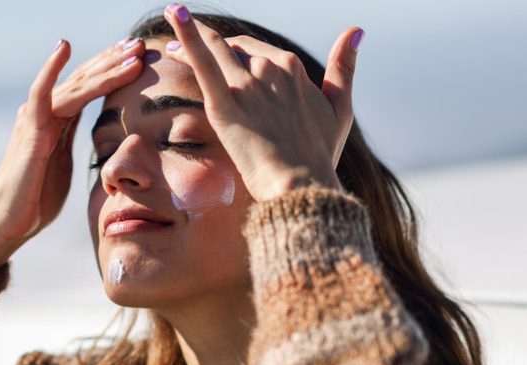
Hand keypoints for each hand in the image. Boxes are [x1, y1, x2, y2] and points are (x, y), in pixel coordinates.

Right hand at [0, 38, 145, 267]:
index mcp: (57, 120)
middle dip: (113, 60)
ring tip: (131, 52)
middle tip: (141, 43)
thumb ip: (74, 144)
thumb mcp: (64, 164)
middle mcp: (45, 112)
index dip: (113, 70)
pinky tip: (64, 47)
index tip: (139, 56)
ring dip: (105, 67)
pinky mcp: (30, 131)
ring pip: (75, 85)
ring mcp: (36, 118)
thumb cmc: (36, 199)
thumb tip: (98, 142)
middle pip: (84, 78)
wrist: (9, 222)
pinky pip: (41, 94)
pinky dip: (51, 69)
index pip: (89, 87)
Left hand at [162, 4, 361, 200]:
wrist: (301, 185)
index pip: (258, 51)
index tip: (223, 54)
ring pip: (215, 49)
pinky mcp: (225, 104)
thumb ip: (344, 68)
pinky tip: (175, 13)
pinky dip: (188, 36)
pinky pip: (203, 62)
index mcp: (293, 68)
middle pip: (233, 49)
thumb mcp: (340, 108)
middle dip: (211, 44)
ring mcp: (246, 85)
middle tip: (182, 45)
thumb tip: (355, 31)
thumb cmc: (320, 155)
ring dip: (190, 35)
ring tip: (171, 29)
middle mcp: (270, 69)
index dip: (238, 51)